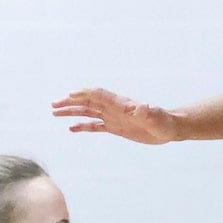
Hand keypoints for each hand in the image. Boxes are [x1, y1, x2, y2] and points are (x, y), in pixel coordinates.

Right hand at [51, 88, 179, 144]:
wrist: (168, 128)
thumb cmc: (163, 122)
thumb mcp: (155, 118)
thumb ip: (145, 112)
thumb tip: (139, 107)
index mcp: (120, 104)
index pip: (98, 95)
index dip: (84, 94)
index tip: (69, 95)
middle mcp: (113, 108)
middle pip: (87, 102)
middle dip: (70, 102)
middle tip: (54, 105)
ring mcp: (113, 117)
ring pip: (87, 112)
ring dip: (72, 111)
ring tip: (55, 113)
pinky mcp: (115, 127)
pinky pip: (95, 126)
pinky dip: (83, 126)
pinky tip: (71, 128)